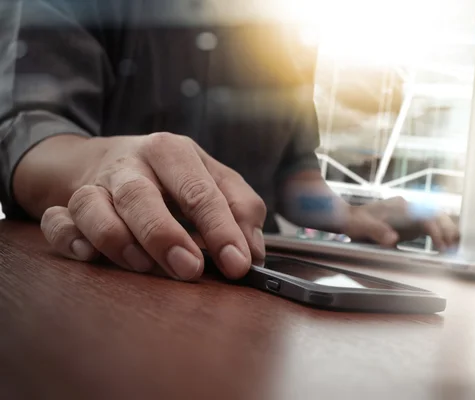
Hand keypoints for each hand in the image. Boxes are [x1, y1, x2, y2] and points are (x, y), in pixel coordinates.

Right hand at [39, 132, 266, 280]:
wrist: (111, 158)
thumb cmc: (172, 176)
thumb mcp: (213, 179)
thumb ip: (241, 209)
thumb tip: (252, 251)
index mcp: (172, 152)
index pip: (199, 191)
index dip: (221, 229)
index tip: (238, 264)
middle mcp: (131, 164)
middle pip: (140, 196)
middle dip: (165, 236)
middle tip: (189, 270)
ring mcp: (95, 183)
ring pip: (92, 206)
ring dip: (116, 240)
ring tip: (143, 265)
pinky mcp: (67, 202)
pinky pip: (58, 221)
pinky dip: (70, 238)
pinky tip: (89, 255)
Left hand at [342, 197, 459, 250]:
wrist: (349, 218)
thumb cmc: (354, 221)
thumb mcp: (361, 227)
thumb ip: (376, 231)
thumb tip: (393, 240)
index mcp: (399, 207)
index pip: (424, 216)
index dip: (435, 231)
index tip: (441, 245)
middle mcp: (408, 208)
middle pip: (436, 214)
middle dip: (448, 229)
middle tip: (456, 247)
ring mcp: (411, 215)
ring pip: (436, 219)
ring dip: (447, 231)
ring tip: (455, 248)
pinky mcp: (410, 224)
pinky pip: (430, 227)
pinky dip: (439, 236)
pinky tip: (445, 247)